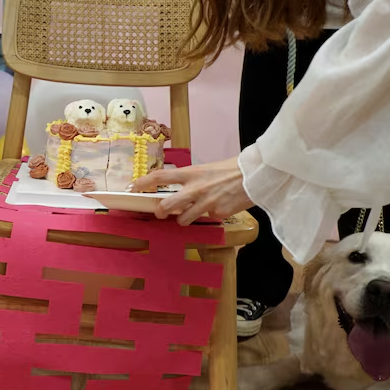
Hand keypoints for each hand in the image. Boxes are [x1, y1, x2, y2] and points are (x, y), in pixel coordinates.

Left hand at [130, 157, 253, 224]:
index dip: (144, 182)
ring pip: (183, 219)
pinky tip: (217, 209)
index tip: (133, 186)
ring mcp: (206, 203)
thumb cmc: (231, 169)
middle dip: (160, 211)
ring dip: (183, 219)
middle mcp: (195, 189)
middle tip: (160, 212)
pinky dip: (208, 217)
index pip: (160, 177)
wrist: (256, 175)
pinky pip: (206, 219)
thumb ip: (192, 179)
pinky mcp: (218, 214)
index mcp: (191, 173)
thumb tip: (179, 188)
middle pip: (167, 205)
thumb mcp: (206, 169)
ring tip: (190, 214)